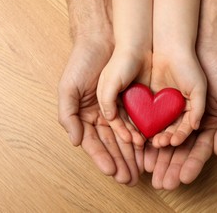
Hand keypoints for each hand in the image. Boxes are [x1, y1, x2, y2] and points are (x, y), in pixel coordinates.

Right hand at [58, 32, 142, 184]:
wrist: (103, 39)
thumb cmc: (82, 62)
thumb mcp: (68, 88)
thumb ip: (68, 115)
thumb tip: (75, 141)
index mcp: (84, 115)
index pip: (93, 142)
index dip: (101, 158)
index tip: (112, 171)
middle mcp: (101, 115)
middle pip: (111, 144)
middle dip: (120, 161)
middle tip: (129, 178)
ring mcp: (117, 108)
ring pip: (126, 136)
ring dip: (132, 153)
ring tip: (140, 169)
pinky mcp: (132, 100)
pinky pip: (138, 121)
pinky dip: (142, 134)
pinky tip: (148, 147)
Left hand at [144, 44, 216, 189]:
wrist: (200, 44)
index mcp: (209, 125)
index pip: (198, 150)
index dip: (191, 165)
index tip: (183, 178)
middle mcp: (190, 122)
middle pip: (179, 150)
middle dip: (170, 166)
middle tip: (161, 181)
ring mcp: (174, 113)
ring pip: (163, 138)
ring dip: (157, 155)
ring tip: (148, 167)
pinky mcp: (159, 102)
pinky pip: (152, 121)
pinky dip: (147, 134)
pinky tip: (141, 146)